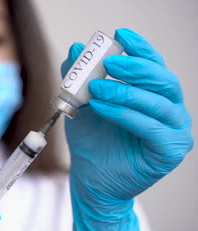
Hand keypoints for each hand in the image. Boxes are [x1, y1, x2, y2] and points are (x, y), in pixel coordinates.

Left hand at [62, 28, 193, 230]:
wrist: (90, 179)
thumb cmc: (91, 142)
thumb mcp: (80, 105)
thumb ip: (78, 79)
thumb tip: (74, 49)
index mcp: (154, 96)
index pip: (154, 66)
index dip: (140, 49)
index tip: (119, 35)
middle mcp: (170, 111)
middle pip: (164, 81)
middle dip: (136, 67)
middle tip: (108, 61)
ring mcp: (174, 131)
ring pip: (157, 103)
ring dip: (125, 91)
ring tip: (96, 88)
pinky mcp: (169, 151)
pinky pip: (150, 127)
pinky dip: (124, 114)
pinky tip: (100, 107)